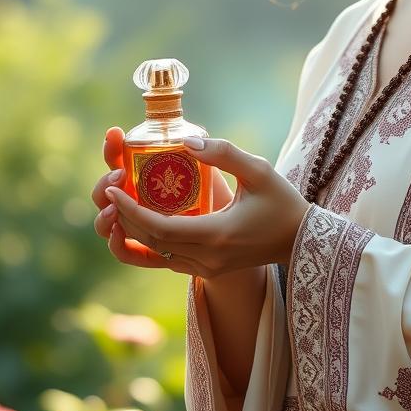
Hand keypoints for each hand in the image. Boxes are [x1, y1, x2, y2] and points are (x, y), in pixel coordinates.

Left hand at [101, 136, 308, 277]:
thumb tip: (187, 140)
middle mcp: (207, 258)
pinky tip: (135, 224)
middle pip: (150, 242)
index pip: (160, 228)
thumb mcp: (259, 170)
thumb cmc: (282, 203)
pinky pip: (166, 261)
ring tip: (118, 206)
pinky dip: (146, 243)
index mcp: (217, 235)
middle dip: (123, 217)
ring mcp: (206, 269)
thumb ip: (223, 153)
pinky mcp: (206, 271)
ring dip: (132, 232)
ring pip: (155, 254)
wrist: (300, 241)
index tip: (112, 189)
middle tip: (110, 190)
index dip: (130, 210)